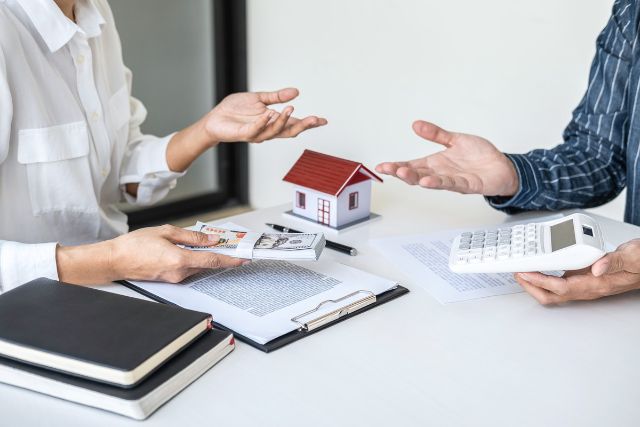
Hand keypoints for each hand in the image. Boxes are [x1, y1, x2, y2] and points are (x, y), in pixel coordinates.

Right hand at [57, 225, 246, 284]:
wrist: (114, 260)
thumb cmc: (135, 245)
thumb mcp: (166, 232)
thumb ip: (192, 236)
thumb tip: (211, 239)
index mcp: (180, 259)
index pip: (212, 260)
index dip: (230, 260)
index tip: (243, 259)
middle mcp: (179, 272)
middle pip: (206, 263)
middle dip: (217, 254)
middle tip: (226, 244)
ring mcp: (174, 278)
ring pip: (197, 266)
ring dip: (203, 256)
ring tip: (201, 243)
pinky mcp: (169, 279)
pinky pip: (187, 269)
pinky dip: (192, 259)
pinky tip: (186, 249)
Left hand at [203, 87, 327, 143]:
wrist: (216, 118)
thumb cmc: (235, 110)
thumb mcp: (259, 99)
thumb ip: (277, 97)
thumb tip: (296, 92)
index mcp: (273, 122)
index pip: (294, 123)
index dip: (309, 123)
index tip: (323, 121)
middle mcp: (267, 130)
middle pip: (289, 131)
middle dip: (303, 126)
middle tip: (315, 120)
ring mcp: (257, 134)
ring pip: (274, 131)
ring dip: (283, 120)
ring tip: (289, 108)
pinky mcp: (244, 134)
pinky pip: (256, 130)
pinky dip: (263, 123)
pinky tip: (269, 114)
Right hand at [375, 120, 518, 195]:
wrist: (502, 167)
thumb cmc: (480, 157)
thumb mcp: (455, 140)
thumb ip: (436, 134)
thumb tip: (416, 125)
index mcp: (436, 163)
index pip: (411, 165)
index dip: (396, 166)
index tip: (381, 166)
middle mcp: (441, 173)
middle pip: (417, 174)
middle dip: (401, 172)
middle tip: (388, 169)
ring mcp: (453, 180)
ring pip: (431, 181)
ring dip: (416, 178)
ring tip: (404, 174)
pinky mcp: (468, 185)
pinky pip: (451, 184)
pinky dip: (439, 183)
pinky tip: (428, 181)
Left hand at [514, 239, 639, 303]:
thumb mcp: (632, 256)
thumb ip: (614, 261)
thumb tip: (597, 267)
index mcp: (596, 284)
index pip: (561, 287)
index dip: (540, 281)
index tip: (525, 273)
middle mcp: (588, 287)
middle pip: (552, 296)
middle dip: (531, 287)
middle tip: (517, 274)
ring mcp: (584, 284)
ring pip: (554, 291)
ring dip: (535, 283)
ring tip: (522, 271)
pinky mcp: (583, 278)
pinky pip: (559, 281)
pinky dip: (545, 275)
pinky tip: (540, 266)